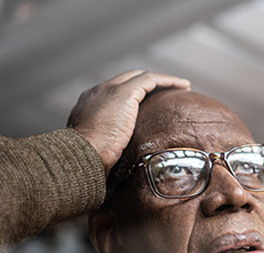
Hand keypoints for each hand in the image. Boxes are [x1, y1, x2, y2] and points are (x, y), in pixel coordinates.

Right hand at [67, 70, 190, 173]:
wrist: (81, 155)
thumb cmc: (87, 162)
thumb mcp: (96, 151)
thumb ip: (106, 148)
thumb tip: (117, 163)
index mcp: (88, 106)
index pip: (112, 94)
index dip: (132, 97)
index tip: (148, 106)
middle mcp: (98, 92)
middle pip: (127, 80)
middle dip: (148, 84)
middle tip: (167, 93)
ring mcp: (110, 90)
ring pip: (141, 77)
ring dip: (162, 81)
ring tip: (182, 87)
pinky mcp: (124, 93)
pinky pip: (151, 80)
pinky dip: (168, 82)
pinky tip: (183, 87)